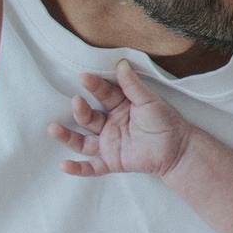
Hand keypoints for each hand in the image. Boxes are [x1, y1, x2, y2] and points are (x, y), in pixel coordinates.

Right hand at [48, 59, 196, 177]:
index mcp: (118, 106)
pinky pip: (91, 167)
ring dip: (67, 136)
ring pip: (82, 141)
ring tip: (53, 129)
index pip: (102, 94)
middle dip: (81, 110)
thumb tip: (121, 63)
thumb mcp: (149, 101)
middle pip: (89, 117)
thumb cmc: (165, 121)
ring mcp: (108, 143)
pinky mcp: (111, 162)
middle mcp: (109, 124)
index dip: (93, 86)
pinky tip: (64, 165)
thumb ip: (133, 85)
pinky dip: (77, 168)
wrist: (178, 149)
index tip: (84, 76)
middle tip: (77, 101)